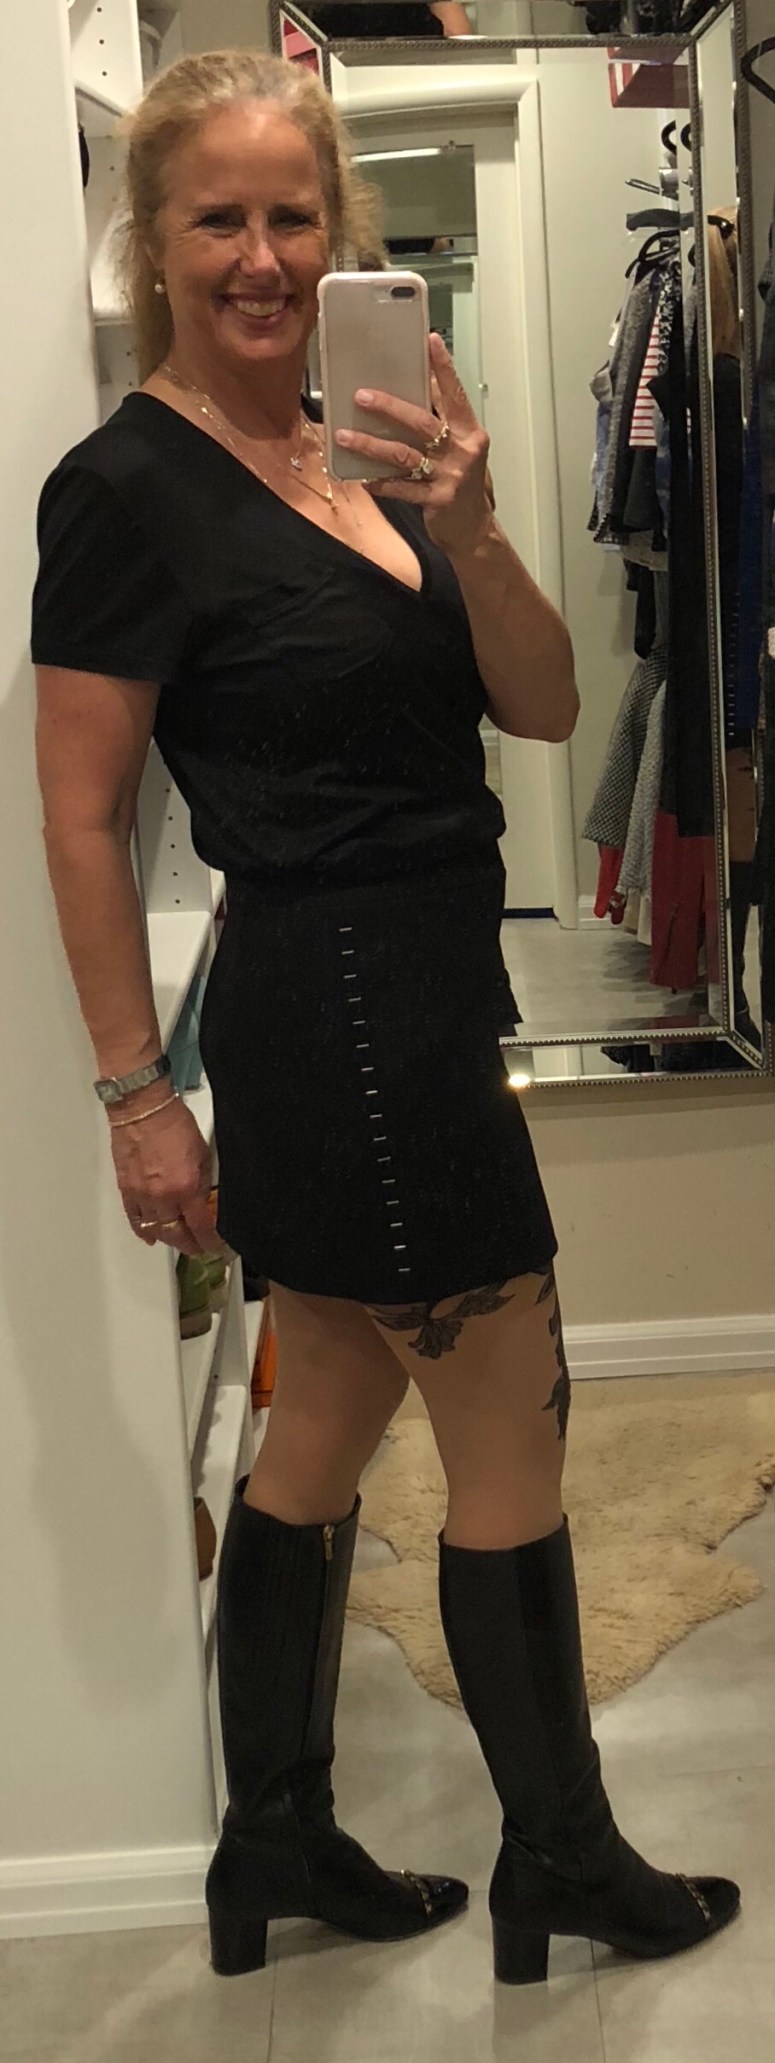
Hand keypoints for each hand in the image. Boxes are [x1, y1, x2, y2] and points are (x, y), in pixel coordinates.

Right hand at [109, 1095, 224, 1256]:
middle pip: (176, 1234)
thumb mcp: (202, 1152)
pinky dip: (143, 1230)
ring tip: (178, 1242)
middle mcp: (162, 1197)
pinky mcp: (125, 1189)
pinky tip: (150, 1236)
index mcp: (186, 1188)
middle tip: (197, 1248)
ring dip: (168, 1239)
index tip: (214, 1247)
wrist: (142, 1108)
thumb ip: (203, 1181)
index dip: (209, 1241)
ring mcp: (141, 1195)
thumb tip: (204, 1200)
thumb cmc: (174, 1123)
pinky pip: (134, 1218)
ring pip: (155, 1230)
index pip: (200, 1226)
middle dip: (189, 1245)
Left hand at [335, 332, 491, 558]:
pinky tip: (362, 479)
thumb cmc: (462, 484)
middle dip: (389, 406)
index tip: (429, 340)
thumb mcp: (460, 450)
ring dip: (370, 445)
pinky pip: (402, 488)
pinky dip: (381, 483)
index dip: (443, 368)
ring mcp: (450, 476)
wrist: (474, 530)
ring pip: (404, 454)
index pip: (455, 394)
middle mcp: (462, 450)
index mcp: (470, 432)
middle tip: (360, 395)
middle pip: (422, 421)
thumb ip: (442, 425)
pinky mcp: (437, 500)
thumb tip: (409, 394)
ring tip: (344, 436)